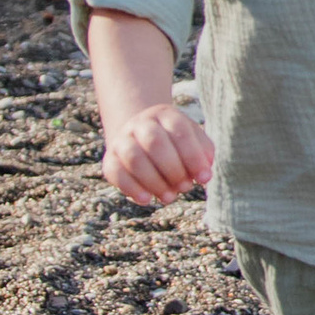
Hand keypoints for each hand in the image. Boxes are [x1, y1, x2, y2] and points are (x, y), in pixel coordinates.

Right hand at [102, 97, 216, 207]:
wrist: (140, 136)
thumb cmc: (174, 143)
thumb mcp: (193, 140)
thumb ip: (203, 153)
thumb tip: (205, 173)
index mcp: (165, 115)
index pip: (180, 131)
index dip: (193, 156)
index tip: (205, 178)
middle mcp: (141, 124)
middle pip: (154, 142)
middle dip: (173, 169)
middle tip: (185, 187)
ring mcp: (122, 140)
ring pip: (134, 158)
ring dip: (154, 182)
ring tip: (170, 197)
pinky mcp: (109, 159)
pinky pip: (116, 173)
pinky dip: (131, 188)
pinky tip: (146, 199)